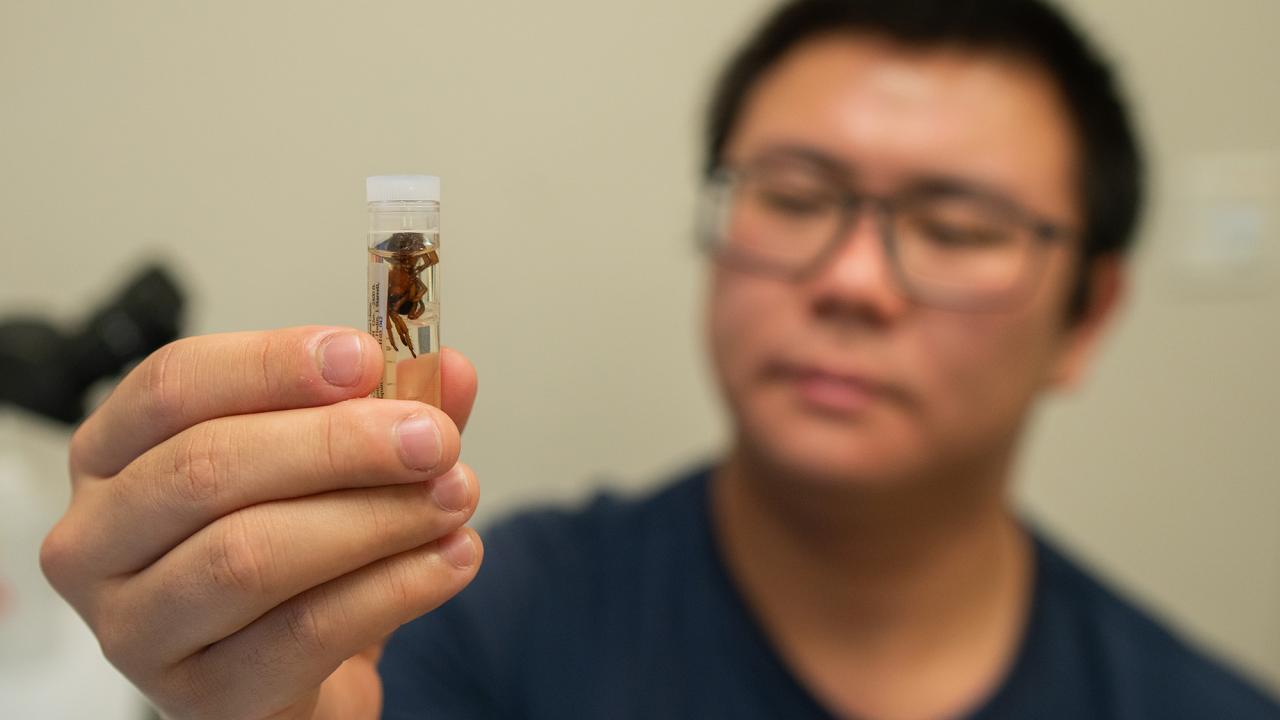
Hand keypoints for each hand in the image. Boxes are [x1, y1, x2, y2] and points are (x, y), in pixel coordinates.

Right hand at [40, 327, 482, 719]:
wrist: (299, 681)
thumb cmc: (297, 561)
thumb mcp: (340, 469)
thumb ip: (387, 411)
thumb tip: (446, 369)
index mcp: (117, 456)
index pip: (173, 386)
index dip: (272, 364)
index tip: (364, 357)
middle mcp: (101, 539)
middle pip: (209, 466)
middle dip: (340, 444)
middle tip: (432, 439)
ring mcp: (139, 627)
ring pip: (250, 555)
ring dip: (375, 517)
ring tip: (454, 497)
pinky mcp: (203, 697)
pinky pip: (304, 633)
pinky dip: (394, 587)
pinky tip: (451, 559)